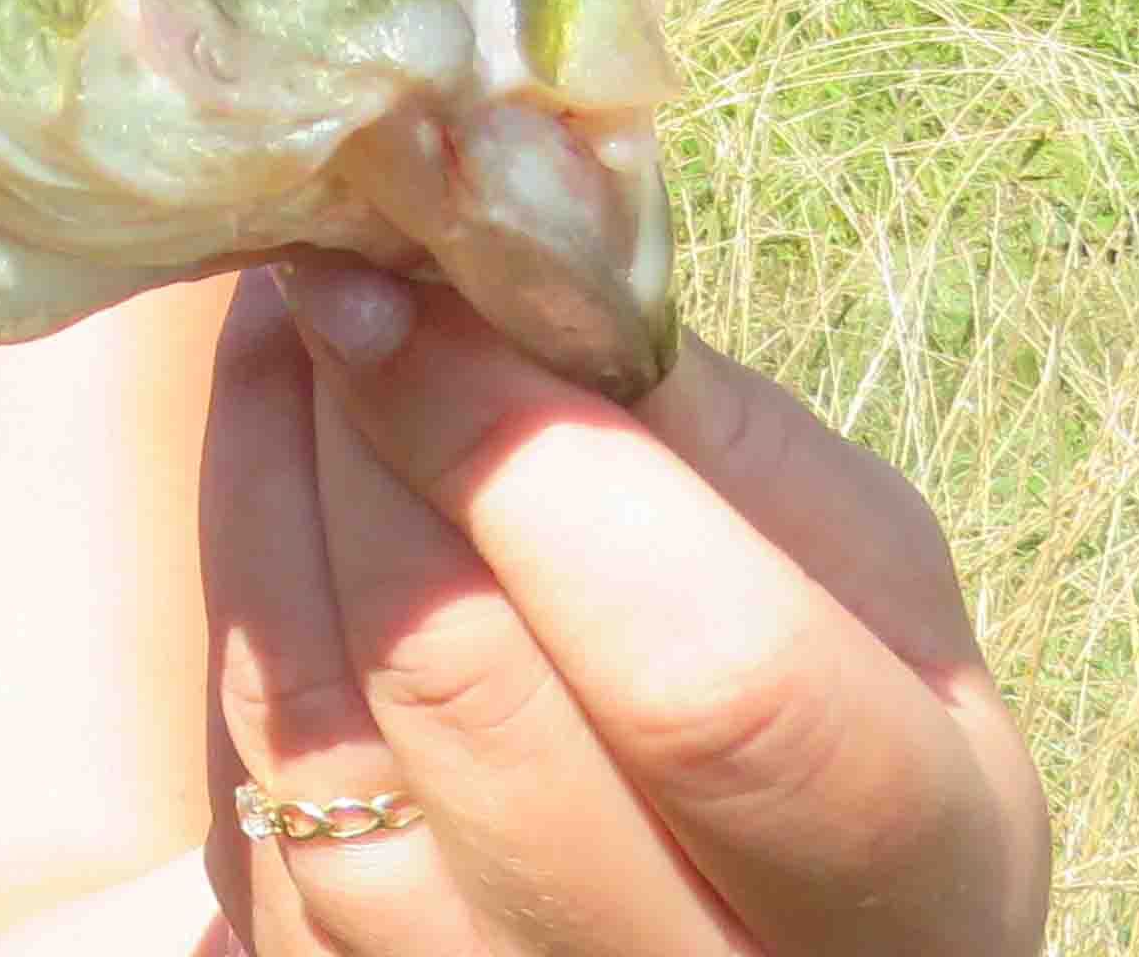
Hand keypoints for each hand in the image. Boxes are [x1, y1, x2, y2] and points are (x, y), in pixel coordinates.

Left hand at [199, 265, 1047, 955]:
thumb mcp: (858, 581)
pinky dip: (240, 579)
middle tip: (336, 259)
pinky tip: (263, 442)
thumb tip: (519, 249)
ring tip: (289, 315)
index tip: (424, 282)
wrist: (727, 917)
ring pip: (319, 732)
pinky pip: (242, 776)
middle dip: (375, 434)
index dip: (528, 460)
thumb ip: (709, 437)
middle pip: (469, 691)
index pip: (703, 679)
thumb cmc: (828, 710)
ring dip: (274, 481)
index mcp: (898, 885)